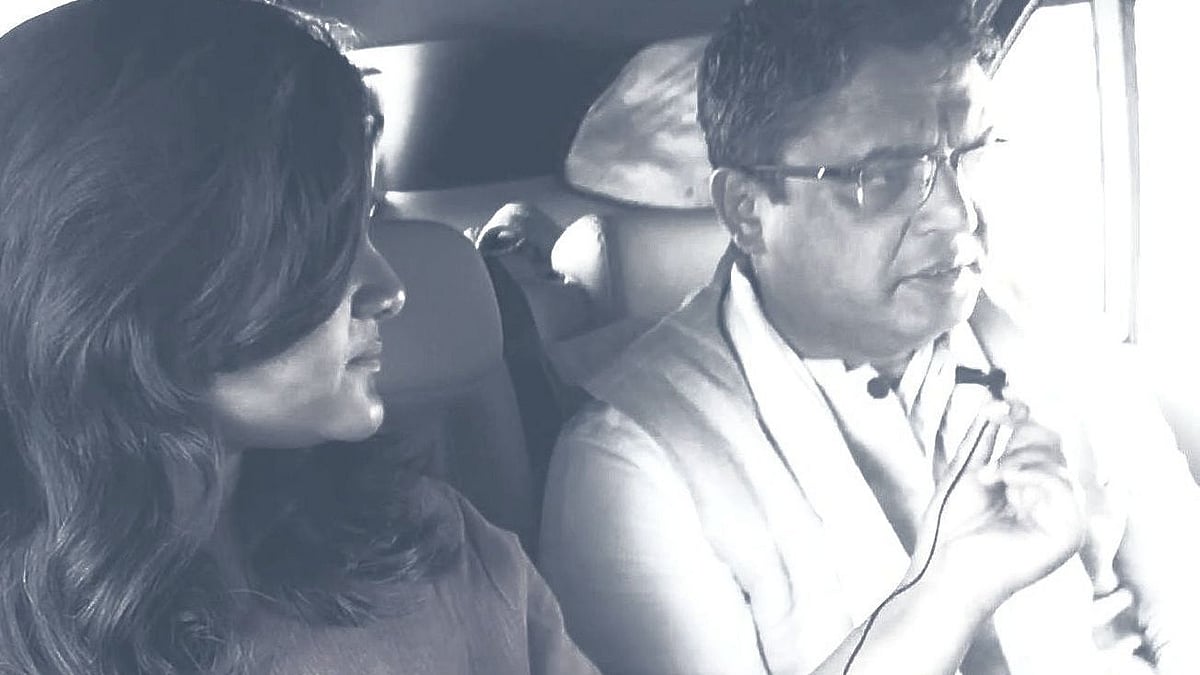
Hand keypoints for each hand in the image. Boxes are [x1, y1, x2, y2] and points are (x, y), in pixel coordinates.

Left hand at [906, 401, 1087, 614]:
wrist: (943, 568)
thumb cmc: (949, 529)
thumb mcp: (966, 470)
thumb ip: (985, 438)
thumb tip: (997, 401)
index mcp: (1024, 487)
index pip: (1037, 442)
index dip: (1025, 415)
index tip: (1006, 395)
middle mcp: (1046, 500)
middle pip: (1052, 446)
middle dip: (1023, 429)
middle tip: (996, 420)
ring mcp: (1059, 517)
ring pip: (1057, 462)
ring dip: (1018, 457)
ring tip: (989, 474)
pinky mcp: (1066, 533)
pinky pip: (1063, 485)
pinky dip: (1032, 473)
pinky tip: (1004, 478)